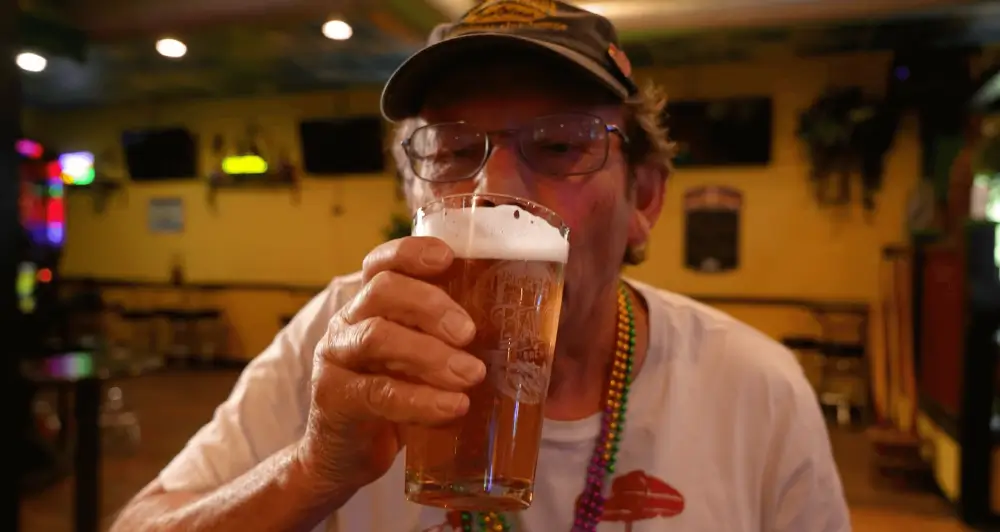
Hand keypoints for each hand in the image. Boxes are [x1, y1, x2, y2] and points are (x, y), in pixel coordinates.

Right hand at [297, 236, 485, 496]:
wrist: (343, 454)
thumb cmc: (394, 397)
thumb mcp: (419, 361)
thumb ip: (447, 342)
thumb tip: (518, 334)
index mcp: (370, 304)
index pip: (382, 262)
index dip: (412, 252)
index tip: (448, 257)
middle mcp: (348, 321)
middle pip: (382, 290)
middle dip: (431, 305)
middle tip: (470, 333)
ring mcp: (336, 358)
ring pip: (377, 337)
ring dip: (430, 354)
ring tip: (472, 374)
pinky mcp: (334, 398)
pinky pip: (377, 393)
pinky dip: (420, 400)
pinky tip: (452, 407)